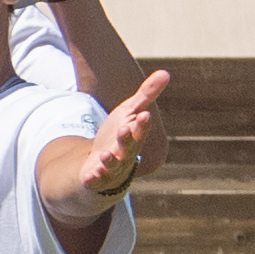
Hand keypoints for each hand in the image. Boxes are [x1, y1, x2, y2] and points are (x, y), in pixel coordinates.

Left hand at [61, 69, 173, 202]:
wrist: (103, 162)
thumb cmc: (120, 134)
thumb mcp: (129, 112)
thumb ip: (146, 95)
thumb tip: (165, 73)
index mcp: (135, 137)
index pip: (141, 130)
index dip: (143, 124)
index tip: (144, 115)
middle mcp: (127, 154)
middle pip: (129, 147)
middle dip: (128, 139)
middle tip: (125, 129)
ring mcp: (112, 168)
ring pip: (113, 165)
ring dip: (111, 161)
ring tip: (105, 154)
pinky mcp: (97, 177)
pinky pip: (96, 180)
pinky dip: (93, 179)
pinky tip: (89, 175)